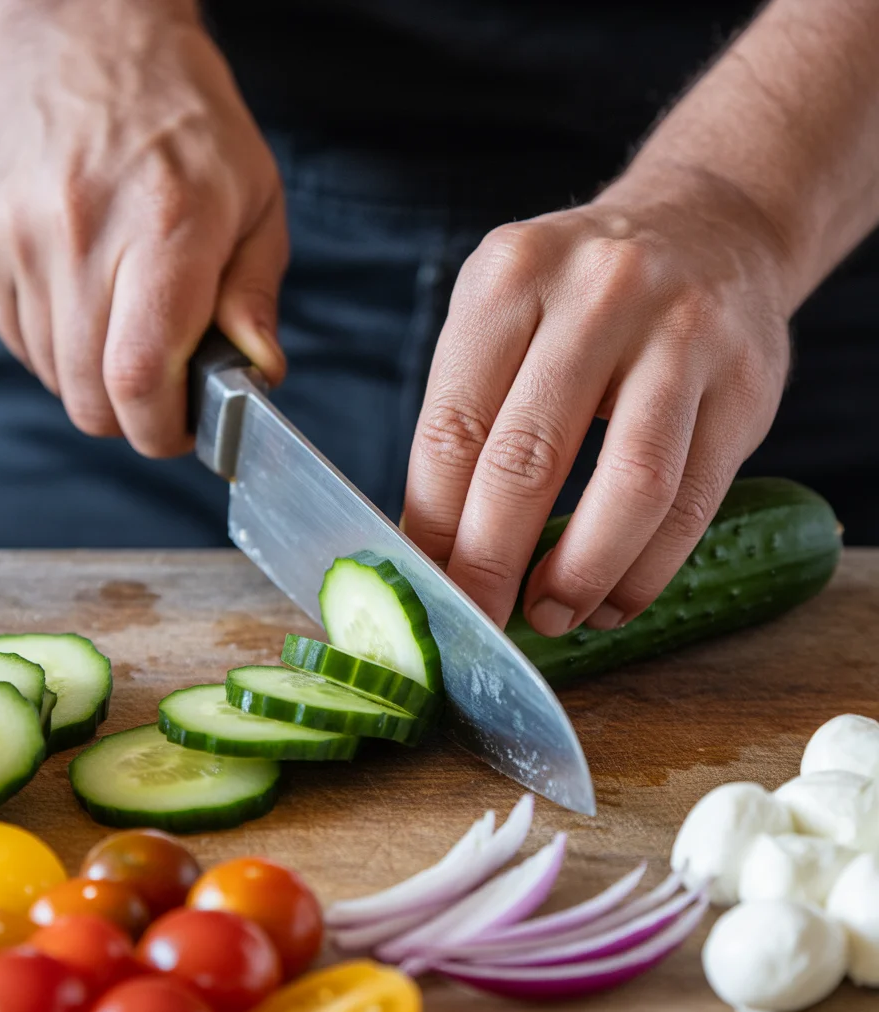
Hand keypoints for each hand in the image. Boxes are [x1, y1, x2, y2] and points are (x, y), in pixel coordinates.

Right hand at [0, 0, 285, 455]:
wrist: (92, 48)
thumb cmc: (189, 129)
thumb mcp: (257, 206)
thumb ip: (254, 298)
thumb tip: (259, 374)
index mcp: (166, 228)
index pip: (140, 375)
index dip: (162, 429)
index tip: (185, 430)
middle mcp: (81, 234)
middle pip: (90, 395)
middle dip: (135, 417)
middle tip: (168, 390)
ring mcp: (20, 238)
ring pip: (55, 377)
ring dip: (98, 382)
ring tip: (132, 329)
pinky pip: (21, 342)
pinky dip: (60, 350)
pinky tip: (93, 308)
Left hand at [404, 167, 791, 634]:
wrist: (710, 227)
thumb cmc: (582, 295)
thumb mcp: (507, 313)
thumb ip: (468, 413)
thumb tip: (431, 544)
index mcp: (511, 278)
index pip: (454, 429)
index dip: (434, 526)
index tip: (427, 586)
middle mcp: (598, 295)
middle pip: (528, 460)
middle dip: (492, 563)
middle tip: (479, 621)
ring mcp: (684, 335)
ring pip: (630, 487)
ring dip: (580, 574)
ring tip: (550, 616)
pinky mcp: (747, 385)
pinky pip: (695, 502)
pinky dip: (647, 571)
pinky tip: (613, 600)